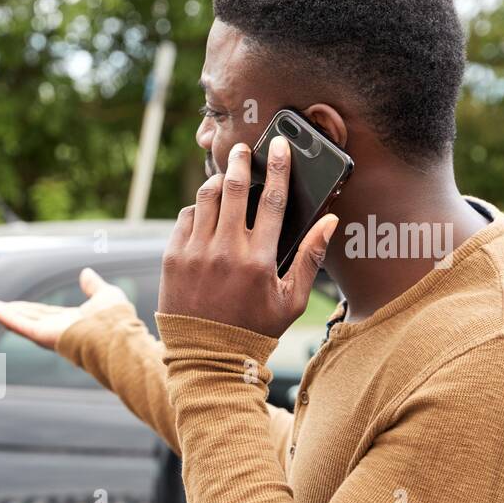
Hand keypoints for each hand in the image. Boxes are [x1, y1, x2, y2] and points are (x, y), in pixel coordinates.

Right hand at [0, 267, 130, 349]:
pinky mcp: (39, 335)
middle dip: (4, 311)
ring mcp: (45, 334)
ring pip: (15, 320)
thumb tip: (86, 273)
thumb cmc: (116, 321)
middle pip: (23, 317)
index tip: (11, 304)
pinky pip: (14, 322)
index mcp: (68, 322)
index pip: (41, 313)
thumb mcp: (105, 295)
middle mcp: (54, 330)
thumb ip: (94, 286)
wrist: (117, 335)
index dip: (25, 308)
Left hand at [159, 136, 339, 337]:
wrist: (206, 355)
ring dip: (217, 180)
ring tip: (224, 175)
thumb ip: (311, 257)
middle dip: (240, 162)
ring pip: (206, 198)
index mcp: (258, 259)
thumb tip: (330, 221)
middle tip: (243, 149)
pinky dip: (197, 208)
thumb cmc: (254, 329)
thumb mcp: (290, 300)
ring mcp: (195, 252)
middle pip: (235, 188)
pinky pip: (185, 218)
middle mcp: (225, 250)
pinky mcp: (172, 258)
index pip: (273, 200)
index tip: (278, 146)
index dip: (278, 167)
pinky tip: (206, 209)